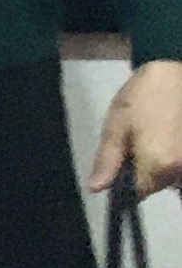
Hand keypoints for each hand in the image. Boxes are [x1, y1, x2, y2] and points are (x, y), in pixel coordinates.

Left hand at [90, 60, 181, 195]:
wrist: (178, 74)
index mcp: (158, 166)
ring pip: (174, 178)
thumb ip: (107, 160)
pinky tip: (170, 138)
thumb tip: (95, 189)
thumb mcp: (117, 125)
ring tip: (156, 136)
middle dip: (146, 172)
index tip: (121, 166)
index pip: (138, 194)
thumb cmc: (143, 96)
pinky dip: (176, 161)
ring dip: (164, 166)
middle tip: (139, 143)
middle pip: (159, 186)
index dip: (126, 183)